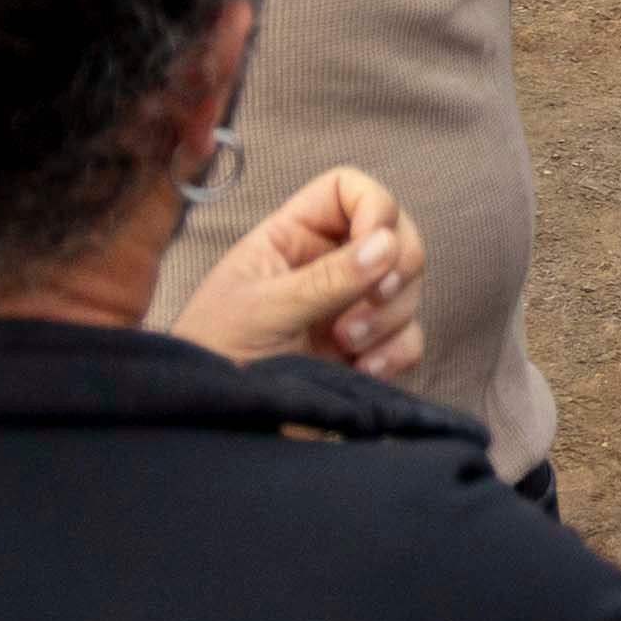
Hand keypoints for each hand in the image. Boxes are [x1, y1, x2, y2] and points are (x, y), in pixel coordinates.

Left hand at [172, 166, 426, 377]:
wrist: (210, 429)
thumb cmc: (214, 356)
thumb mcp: (263, 310)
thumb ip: (326, 279)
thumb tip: (387, 244)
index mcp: (292, 239)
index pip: (350, 191)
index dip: (374, 206)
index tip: (375, 245)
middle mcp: (327, 266)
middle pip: (395, 234)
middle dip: (394, 268)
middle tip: (369, 301)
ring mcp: (350, 309)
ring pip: (407, 287)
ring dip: (390, 316)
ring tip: (347, 345)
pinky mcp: (366, 352)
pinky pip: (410, 337)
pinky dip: (398, 352)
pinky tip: (365, 371)